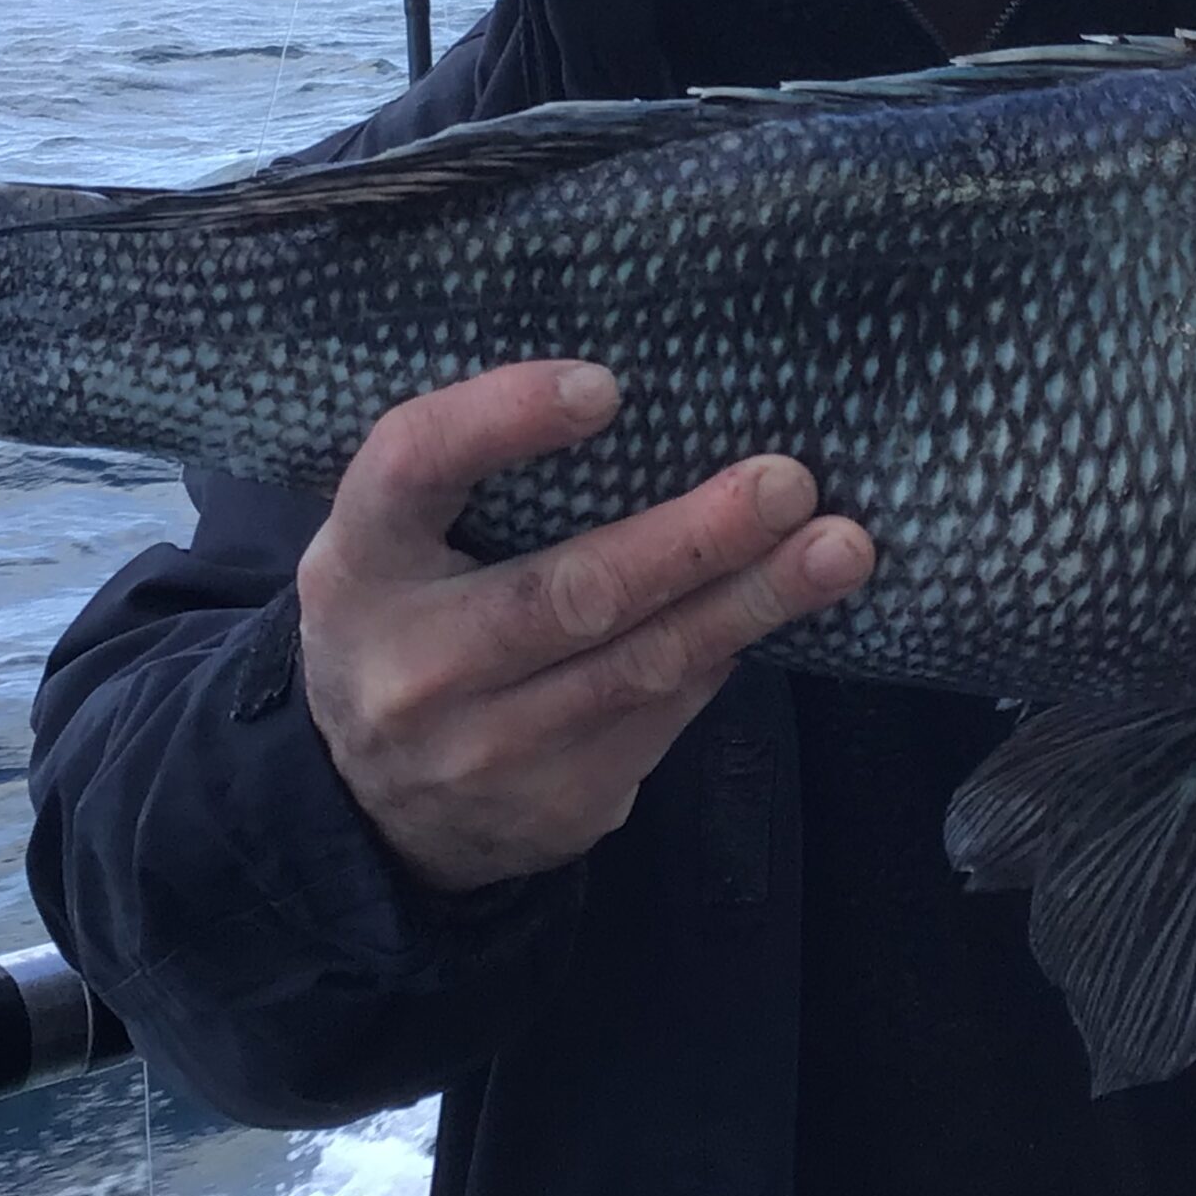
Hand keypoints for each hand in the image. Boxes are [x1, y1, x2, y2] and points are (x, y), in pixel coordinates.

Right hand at [297, 361, 874, 891]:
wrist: (372, 810)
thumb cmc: (412, 619)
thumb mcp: (398, 547)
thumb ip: (477, 485)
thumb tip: (659, 411)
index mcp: (358, 564)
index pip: (414, 469)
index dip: (503, 420)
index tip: (605, 384)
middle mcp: (409, 664)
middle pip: (568, 592)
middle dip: (693, 540)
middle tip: (787, 484)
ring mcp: (480, 750)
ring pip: (639, 665)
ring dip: (751, 602)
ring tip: (837, 550)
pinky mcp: (551, 807)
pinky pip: (662, 715)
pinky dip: (724, 652)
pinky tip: (781, 607)